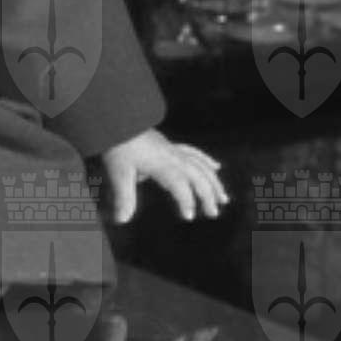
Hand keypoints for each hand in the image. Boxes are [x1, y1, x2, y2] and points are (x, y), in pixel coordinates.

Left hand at [100, 130, 227, 224]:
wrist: (116, 120)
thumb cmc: (117, 145)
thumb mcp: (118, 172)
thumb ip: (123, 197)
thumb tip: (121, 220)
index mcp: (161, 164)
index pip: (180, 185)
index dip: (186, 200)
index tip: (188, 216)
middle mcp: (172, 156)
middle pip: (197, 176)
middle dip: (207, 195)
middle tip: (213, 213)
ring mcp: (172, 149)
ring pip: (200, 165)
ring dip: (213, 181)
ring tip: (224, 198)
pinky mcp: (169, 145)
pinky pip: (194, 152)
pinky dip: (206, 160)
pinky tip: (216, 167)